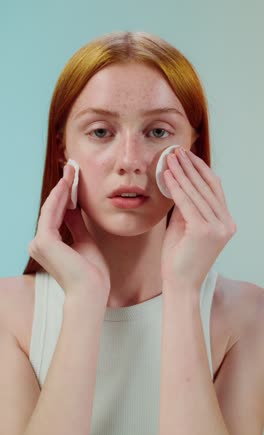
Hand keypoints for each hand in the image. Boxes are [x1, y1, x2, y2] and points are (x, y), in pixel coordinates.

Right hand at [28, 164, 110, 299]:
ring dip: (62, 188)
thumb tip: (73, 206)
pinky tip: (68, 184)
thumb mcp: (85, 241)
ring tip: (71, 170)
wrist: (92, 292)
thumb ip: (76, 224)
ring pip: (52, 208)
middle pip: (52, 209)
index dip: (65, 196)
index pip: (56, 215)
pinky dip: (60, 197)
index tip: (73, 179)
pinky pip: (52, 213)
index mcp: (48, 246)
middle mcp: (38, 244)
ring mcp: (38, 243)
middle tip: (72, 168)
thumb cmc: (91, 273)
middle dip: (63, 188)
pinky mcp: (44, 241)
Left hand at [160, 147, 236, 290]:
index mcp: (225, 222)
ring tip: (170, 158)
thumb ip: (185, 206)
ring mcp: (219, 227)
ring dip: (182, 172)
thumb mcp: (184, 226)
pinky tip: (167, 175)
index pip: (213, 188)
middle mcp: (227, 223)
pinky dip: (176, 186)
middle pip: (208, 186)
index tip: (186, 156)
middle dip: (191, 166)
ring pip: (198, 192)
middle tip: (177, 151)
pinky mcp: (206, 231)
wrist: (180, 284)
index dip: (200, 169)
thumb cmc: (179, 258)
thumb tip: (177, 182)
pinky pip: (188, 202)